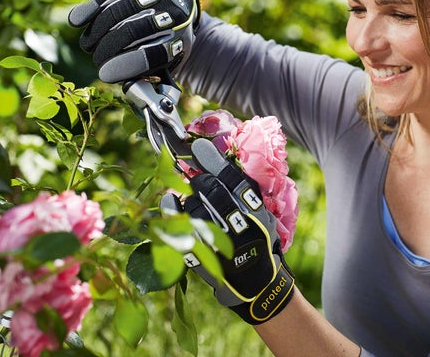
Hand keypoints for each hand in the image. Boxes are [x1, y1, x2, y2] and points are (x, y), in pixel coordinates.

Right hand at [68, 0, 200, 83]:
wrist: (181, 5)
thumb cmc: (167, 42)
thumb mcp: (168, 62)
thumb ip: (149, 75)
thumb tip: (123, 84)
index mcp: (181, 39)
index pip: (155, 54)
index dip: (128, 65)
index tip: (105, 75)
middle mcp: (171, 12)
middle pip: (132, 30)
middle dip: (107, 49)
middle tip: (97, 59)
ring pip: (118, 10)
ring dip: (96, 31)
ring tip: (88, 45)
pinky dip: (90, 5)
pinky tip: (77, 20)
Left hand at [161, 139, 294, 324]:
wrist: (257, 282)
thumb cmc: (258, 239)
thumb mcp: (260, 212)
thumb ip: (242, 189)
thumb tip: (213, 158)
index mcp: (256, 213)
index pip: (233, 180)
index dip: (212, 161)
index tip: (198, 147)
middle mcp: (238, 227)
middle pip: (211, 192)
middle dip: (199, 180)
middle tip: (195, 178)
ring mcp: (219, 244)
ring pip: (194, 210)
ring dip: (188, 197)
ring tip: (188, 195)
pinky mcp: (202, 258)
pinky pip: (181, 231)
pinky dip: (171, 213)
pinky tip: (168, 200)